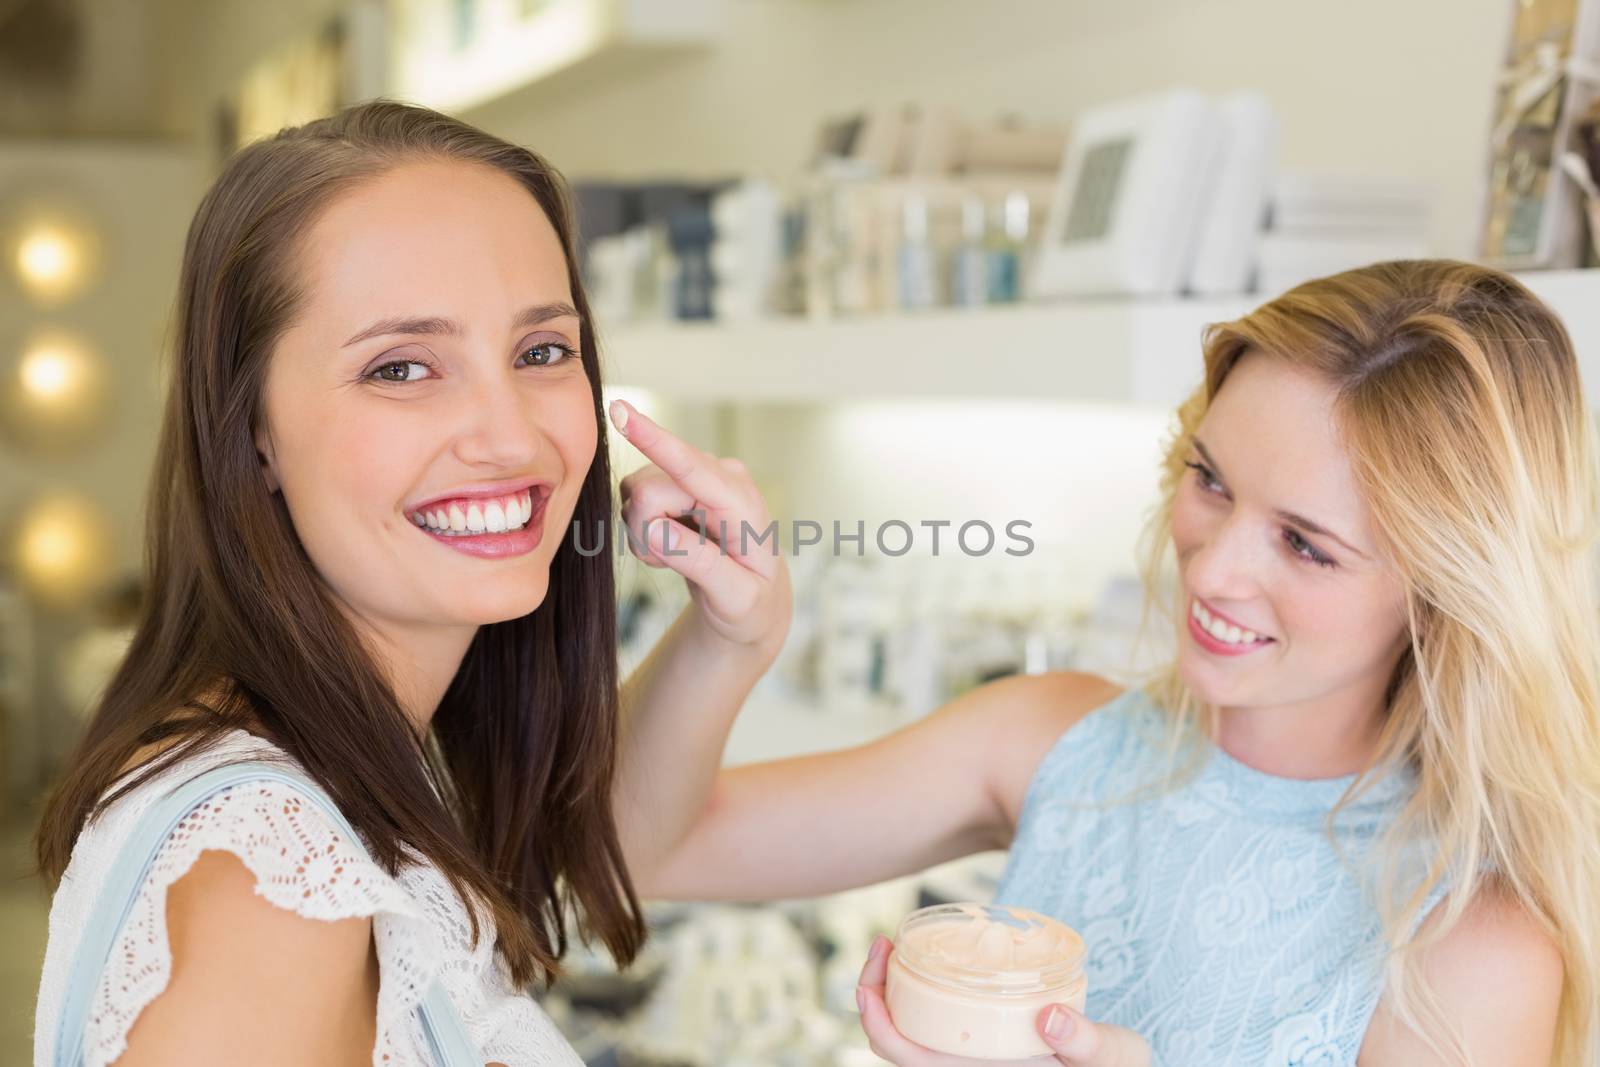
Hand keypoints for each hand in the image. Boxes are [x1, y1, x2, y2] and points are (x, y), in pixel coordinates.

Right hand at [610, 399, 791, 661]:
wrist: (754, 595)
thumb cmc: (752, 599)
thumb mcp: (737, 597)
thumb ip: (699, 564)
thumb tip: (654, 528)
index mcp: (742, 502)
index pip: (692, 468)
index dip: (655, 440)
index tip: (622, 412)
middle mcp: (719, 475)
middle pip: (648, 493)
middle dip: (646, 533)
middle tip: (669, 562)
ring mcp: (696, 476)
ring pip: (635, 496)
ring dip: (645, 535)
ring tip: (678, 557)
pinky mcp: (675, 482)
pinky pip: (633, 500)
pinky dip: (644, 533)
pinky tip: (671, 545)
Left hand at [856, 935, 1151, 1066]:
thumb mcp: (1114, 1057)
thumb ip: (1086, 1043)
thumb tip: (1049, 1018)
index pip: (906, 1059)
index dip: (877, 1024)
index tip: (868, 983)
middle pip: (894, 1042)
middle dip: (875, 992)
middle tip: (884, 941)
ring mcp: (973, 1055)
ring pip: (910, 1029)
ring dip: (893, 988)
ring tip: (895, 944)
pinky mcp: (984, 1039)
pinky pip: (934, 1019)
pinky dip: (920, 988)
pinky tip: (928, 957)